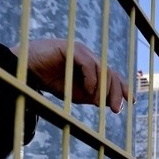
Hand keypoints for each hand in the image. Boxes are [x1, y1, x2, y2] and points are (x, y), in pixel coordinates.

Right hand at [12, 39, 130, 112]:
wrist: (28, 71)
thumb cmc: (52, 82)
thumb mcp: (77, 94)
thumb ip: (93, 96)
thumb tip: (111, 103)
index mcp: (93, 67)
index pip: (113, 76)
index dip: (123, 87)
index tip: (130, 101)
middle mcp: (90, 57)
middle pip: (111, 73)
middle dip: (116, 92)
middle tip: (115, 109)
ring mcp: (81, 51)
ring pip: (102, 69)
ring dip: (102, 89)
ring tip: (97, 103)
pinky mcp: (71, 48)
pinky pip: (87, 63)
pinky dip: (91, 79)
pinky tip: (88, 92)